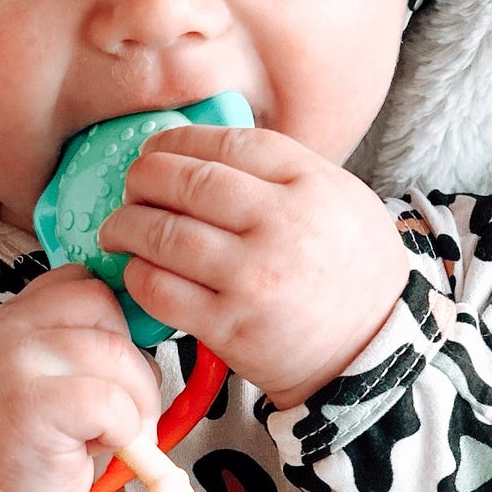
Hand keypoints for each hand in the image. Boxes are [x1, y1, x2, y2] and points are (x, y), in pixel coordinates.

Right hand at [0, 264, 161, 491]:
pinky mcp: (31, 405)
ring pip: (115, 354)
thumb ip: (90, 341)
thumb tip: (158, 320)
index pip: (88, 282)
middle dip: (134, 360)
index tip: (119, 366)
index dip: (120, 320)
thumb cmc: (39, 440)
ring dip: (137, 402)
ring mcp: (16, 362)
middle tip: (126, 408)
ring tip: (118, 432)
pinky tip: (104, 446)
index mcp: (19, 314)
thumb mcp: (58, 374)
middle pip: (106, 307)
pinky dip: (124, 428)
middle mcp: (10, 327)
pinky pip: (108, 401)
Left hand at [96, 126, 408, 409]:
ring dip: (126, 226)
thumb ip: (280, 172)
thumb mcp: (338, 198)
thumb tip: (202, 150)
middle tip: (132, 185)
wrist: (372, 350)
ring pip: (165, 234)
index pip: (229, 143)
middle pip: (189, 182)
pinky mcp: (230, 327)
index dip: (178, 140)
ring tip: (119, 227)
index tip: (156, 148)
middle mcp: (282, 225)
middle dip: (143, 178)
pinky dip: (137, 275)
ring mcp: (254, 278)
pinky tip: (137, 269)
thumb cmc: (350, 270)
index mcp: (311, 184)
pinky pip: (160, 290)